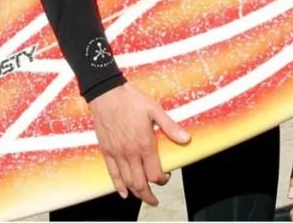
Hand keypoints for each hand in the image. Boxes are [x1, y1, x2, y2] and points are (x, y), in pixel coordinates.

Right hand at [88, 82, 190, 205]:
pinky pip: (112, 173)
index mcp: (144, 144)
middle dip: (148, 195)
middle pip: (140, 183)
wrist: (106, 92)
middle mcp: (130, 152)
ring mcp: (117, 152)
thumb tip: (185, 138)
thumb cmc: (130, 99)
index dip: (162, 180)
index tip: (165, 176)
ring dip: (136, 193)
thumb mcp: (154, 110)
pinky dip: (118, 185)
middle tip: (154, 200)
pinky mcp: (106, 150)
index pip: (154, 173)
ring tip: (142, 197)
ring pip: (127, 181)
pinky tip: (123, 192)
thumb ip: (170, 127)